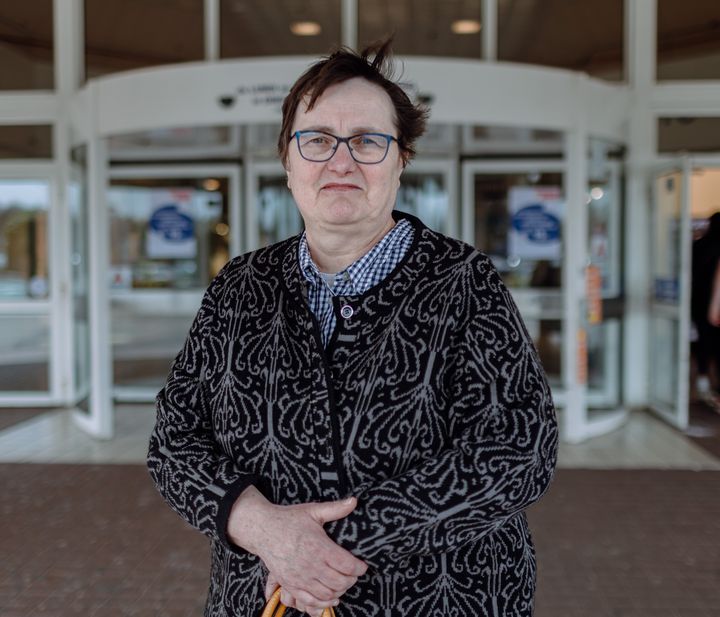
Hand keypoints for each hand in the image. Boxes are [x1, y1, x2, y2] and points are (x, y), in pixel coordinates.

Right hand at [229, 487, 366, 613]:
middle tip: (354, 574)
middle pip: (340, 582)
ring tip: (343, 583)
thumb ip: (335, 508)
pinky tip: (330, 598)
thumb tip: (354, 501)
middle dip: (351, 580)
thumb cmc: (289, 519)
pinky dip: (323, 603)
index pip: (347, 565)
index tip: (362, 565)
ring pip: (327, 594)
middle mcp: (310, 565)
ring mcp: (299, 577)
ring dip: (339, 592)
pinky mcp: (290, 584)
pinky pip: (309, 601)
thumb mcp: (313, 510)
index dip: (359, 568)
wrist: (263, 529)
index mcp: (319, 546)